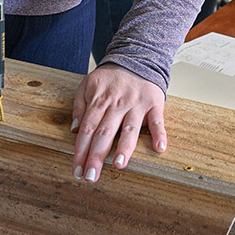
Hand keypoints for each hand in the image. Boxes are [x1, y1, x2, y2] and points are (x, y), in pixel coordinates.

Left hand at [71, 64, 165, 182]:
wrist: (138, 58)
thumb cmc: (110, 77)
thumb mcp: (88, 84)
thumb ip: (79, 106)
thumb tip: (74, 129)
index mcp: (99, 100)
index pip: (87, 129)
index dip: (81, 150)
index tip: (77, 170)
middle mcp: (117, 104)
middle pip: (105, 132)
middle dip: (97, 156)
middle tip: (91, 177)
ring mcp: (136, 104)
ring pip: (129, 128)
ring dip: (124, 147)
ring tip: (119, 165)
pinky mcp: (154, 104)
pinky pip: (157, 120)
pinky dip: (159, 133)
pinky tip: (159, 148)